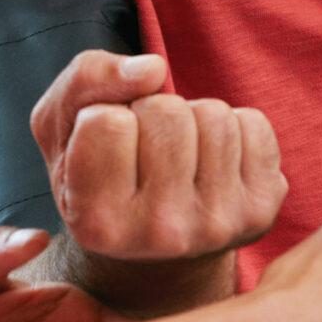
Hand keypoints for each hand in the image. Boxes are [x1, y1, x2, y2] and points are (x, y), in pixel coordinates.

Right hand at [29, 51, 287, 262]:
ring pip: (212, 114)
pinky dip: (233, 129)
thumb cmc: (100, 177)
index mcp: (98, 222)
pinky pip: (253, 124)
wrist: (155, 253)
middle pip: (166, 112)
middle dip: (151, 112)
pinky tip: (211, 163)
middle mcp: (160, 233)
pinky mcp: (260, 211)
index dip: (104, 115)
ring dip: (192, 119)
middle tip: (144, 151)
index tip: (106, 148)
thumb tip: (153, 68)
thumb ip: (86, 81)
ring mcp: (216, 225)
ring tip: (178, 156)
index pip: (107, 122)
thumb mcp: (61, 131)